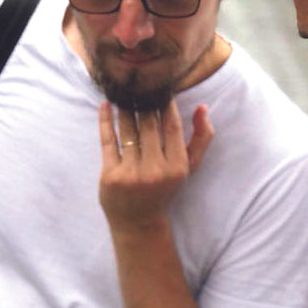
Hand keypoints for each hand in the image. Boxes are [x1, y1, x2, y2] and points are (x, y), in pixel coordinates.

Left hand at [98, 100, 214, 228]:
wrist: (138, 223)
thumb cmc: (164, 190)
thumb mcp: (188, 168)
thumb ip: (201, 138)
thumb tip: (202, 108)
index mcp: (177, 167)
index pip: (172, 125)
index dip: (165, 104)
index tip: (158, 89)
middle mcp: (155, 170)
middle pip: (148, 124)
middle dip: (142, 101)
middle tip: (137, 84)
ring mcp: (131, 173)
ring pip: (127, 129)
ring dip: (124, 107)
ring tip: (122, 92)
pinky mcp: (110, 175)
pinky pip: (107, 140)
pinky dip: (105, 120)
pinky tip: (105, 105)